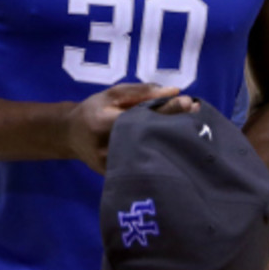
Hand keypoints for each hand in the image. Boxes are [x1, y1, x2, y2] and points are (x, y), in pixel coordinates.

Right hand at [65, 83, 194, 173]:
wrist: (72, 136)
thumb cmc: (93, 110)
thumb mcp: (112, 94)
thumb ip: (141, 92)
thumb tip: (173, 91)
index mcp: (104, 124)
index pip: (143, 116)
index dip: (168, 109)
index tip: (188, 102)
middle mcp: (109, 148)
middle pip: (151, 137)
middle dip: (176, 124)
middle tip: (196, 114)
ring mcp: (114, 167)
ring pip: (151, 154)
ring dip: (173, 141)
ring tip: (192, 130)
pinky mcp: (120, 178)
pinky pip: (146, 165)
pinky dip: (163, 154)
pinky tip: (177, 147)